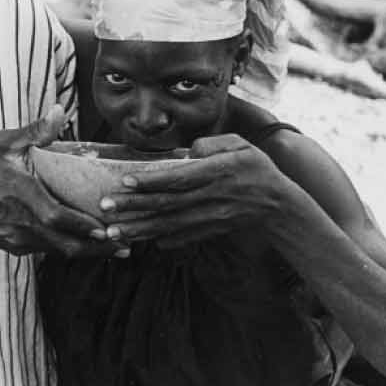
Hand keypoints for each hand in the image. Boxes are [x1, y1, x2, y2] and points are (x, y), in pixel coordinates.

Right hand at [0, 105, 127, 257]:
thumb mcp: (2, 145)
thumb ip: (34, 131)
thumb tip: (60, 111)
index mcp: (25, 198)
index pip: (59, 218)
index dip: (84, 227)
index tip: (110, 230)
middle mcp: (27, 225)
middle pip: (68, 245)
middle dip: (99, 248)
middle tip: (126, 245)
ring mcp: (23, 241)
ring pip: (62, 251)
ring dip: (90, 251)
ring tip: (117, 247)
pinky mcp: (19, 248)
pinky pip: (50, 250)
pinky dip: (71, 247)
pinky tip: (88, 243)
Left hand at [99, 134, 297, 248]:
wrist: (279, 205)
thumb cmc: (257, 168)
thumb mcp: (241, 145)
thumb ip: (212, 144)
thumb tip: (186, 153)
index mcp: (218, 172)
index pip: (180, 178)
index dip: (152, 181)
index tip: (126, 180)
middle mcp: (212, 197)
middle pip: (168, 203)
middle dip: (134, 206)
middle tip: (105, 207)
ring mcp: (211, 217)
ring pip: (170, 224)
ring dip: (140, 228)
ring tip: (113, 231)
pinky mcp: (211, 230)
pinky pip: (183, 236)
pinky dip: (161, 239)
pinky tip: (140, 241)